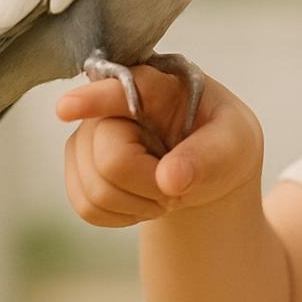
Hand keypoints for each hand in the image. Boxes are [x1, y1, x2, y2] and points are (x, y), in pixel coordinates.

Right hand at [56, 61, 263, 227]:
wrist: (206, 169)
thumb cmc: (223, 143)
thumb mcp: (234, 144)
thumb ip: (209, 156)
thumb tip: (170, 178)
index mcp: (157, 85)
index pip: (121, 88)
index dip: (91, 99)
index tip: (67, 108)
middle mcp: (112, 105)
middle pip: (111, 159)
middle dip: (148, 185)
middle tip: (177, 185)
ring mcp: (89, 135)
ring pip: (94, 189)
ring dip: (138, 204)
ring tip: (164, 190)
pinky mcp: (78, 167)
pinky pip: (86, 207)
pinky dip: (120, 216)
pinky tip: (142, 201)